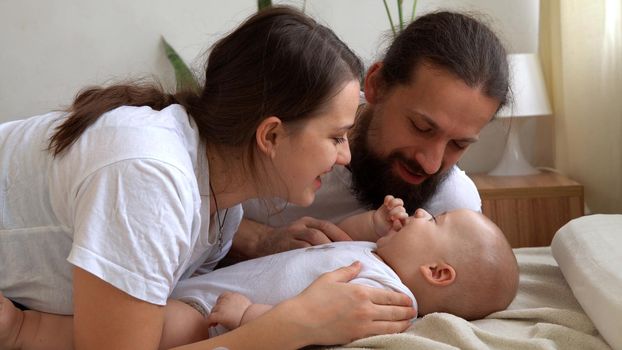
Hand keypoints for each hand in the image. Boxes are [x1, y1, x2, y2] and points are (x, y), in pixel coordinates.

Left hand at [206, 292, 251, 329]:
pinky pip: (209, 318)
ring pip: (213, 311)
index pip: (223, 296)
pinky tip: (212, 325)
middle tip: (221, 317)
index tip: (224, 309)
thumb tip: (236, 306)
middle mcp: (226, 299)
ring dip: (215, 316)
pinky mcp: (218, 315)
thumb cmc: (250, 314)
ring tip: (217, 323)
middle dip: (218, 310)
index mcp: (233, 295)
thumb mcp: (245, 303)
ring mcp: (221, 307)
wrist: (250, 318)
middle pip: (217, 304)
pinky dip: (210, 322)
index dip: (222, 303)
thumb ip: (238, 302)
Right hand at [256, 217, 352, 255]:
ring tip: (337, 258)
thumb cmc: (286, 242)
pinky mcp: (284, 244)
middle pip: (322, 230)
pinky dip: (311, 254)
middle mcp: (300, 225)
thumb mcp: (301, 234)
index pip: (327, 225)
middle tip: (348, 254)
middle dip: (336, 241)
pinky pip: (300, 248)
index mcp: (306, 221)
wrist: (260, 243)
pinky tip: (320, 263)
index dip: (341, 234)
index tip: (353, 245)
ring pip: (313, 237)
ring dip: (326, 247)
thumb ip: (317, 238)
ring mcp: (291, 234)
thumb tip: (341, 249)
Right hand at [276, 262, 415, 345]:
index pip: (389, 295)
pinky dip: (392, 333)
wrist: (302, 320)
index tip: (409, 299)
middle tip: (414, 311)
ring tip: (410, 322)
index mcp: (360, 291)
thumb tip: (359, 263)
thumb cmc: (313, 297)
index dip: (402, 298)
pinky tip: (395, 331)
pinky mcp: (357, 336)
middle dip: (407, 311)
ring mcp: (362, 324)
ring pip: (391, 325)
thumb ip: (347, 271)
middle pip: (394, 311)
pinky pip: (380, 335)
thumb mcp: (330, 278)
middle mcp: (365, 308)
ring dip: (403, 323)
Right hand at [372, 195, 407, 236]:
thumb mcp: (391, 233)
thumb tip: (397, 222)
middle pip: (402, 209)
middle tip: (390, 218)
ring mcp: (395, 207)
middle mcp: (401, 213)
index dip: (402, 216)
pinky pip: (390, 198)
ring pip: (399, 202)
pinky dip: (388, 199)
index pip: (407, 216)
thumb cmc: (385, 231)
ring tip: (388, 208)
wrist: (377, 226)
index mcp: (404, 221)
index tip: (395, 220)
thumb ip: (396, 228)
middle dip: (396, 212)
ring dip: (394, 203)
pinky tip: (385, 203)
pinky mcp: (388, 203)